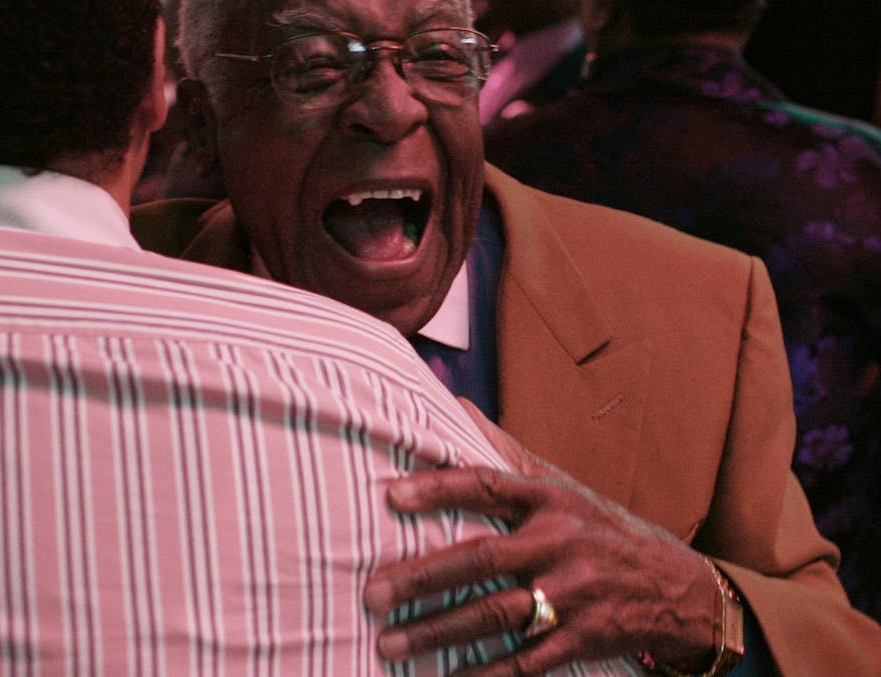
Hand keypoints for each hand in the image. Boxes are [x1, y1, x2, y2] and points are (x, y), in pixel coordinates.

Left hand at [362, 426, 719, 675]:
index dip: (437, 489)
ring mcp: (573, 593)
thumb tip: (454, 407)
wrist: (683, 590)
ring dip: (439, 632)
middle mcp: (560, 542)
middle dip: (422, 578)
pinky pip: (526, 661)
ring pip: (495, 614)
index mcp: (551, 500)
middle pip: (481, 558)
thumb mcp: (563, 488)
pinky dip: (486, 675)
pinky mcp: (584, 637)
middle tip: (374, 593)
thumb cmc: (604, 532)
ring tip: (390, 642)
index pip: (486, 486)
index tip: (391, 495)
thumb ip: (507, 455)